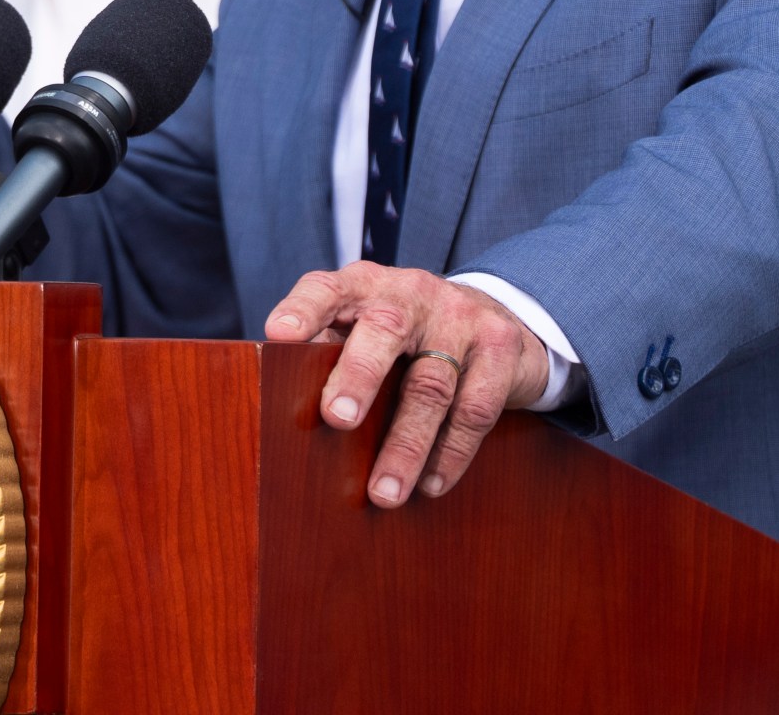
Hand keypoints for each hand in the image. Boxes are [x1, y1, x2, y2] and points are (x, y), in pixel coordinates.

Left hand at [264, 262, 550, 506]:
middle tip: (337, 418)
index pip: (328, 288)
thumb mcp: (365, 329)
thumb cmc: (405, 337)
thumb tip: (278, 400)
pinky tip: (431, 484)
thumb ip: (327, 351)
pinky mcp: (500, 346)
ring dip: (406, 445)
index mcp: (365, 286)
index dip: (303, 309)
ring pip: (432, 384)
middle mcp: (412, 292)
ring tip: (383, 493)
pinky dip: (451, 453)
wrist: (495, 317)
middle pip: (385, 329)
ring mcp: (460, 316)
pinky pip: (475, 407)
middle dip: (359, 374)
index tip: (278, 335)